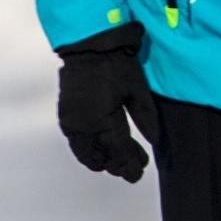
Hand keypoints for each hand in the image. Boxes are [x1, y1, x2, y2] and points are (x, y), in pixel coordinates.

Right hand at [55, 22, 158, 182]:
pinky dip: (88, 149)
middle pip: (100, 158)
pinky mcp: (65, 115)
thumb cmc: (116, 64)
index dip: (129, 166)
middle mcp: (83, 126)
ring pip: (85, 153)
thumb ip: (146, 119)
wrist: (89, 46)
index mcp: (104, 121)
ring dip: (101, 159)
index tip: (138, 174)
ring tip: (119, 159)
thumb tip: (154, 141)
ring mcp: (71, 121)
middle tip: (133, 166)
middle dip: (116, 164)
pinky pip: (76, 142)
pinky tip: (101, 146)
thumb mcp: (138, 91)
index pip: (118, 153)